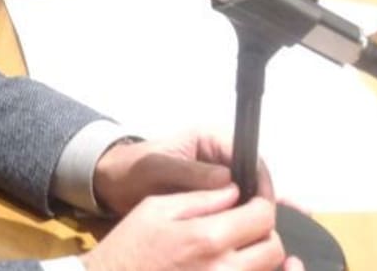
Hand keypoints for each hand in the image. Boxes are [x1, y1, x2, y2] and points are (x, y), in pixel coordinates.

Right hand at [81, 185, 303, 270]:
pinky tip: (257, 267)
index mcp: (208, 237)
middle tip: (246, 223)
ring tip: (246, 246)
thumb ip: (199, 198)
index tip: (255, 199)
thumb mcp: (155, 208)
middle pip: (274, 248)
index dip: (263, 202)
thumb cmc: (131, 246)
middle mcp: (225, 269)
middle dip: (265, 230)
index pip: (261, 217)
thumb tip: (234, 191)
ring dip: (263, 256)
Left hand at [92, 131, 274, 217]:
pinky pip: (231, 208)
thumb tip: (227, 180)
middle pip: (252, 176)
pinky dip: (235, 220)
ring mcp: (216, 178)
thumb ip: (190, 171)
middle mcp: (217, 156)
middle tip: (260, 226)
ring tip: (248, 234)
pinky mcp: (210, 198)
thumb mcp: (158, 167)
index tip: (263, 203)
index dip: (259, 178)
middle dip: (257, 199)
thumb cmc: (133, 168)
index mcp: (208, 139)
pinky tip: (235, 236)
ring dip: (248, 212)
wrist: (113, 185)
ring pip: (245, 195)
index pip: (248, 153)